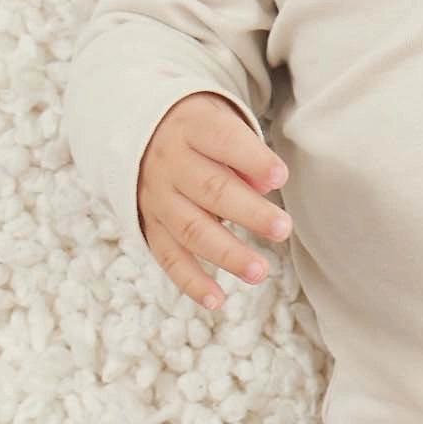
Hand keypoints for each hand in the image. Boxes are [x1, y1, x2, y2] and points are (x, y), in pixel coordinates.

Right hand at [136, 92, 291, 310]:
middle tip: (283, 229)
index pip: (223, 141)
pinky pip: (168, 256)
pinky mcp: (149, 225)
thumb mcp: (220, 122)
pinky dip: (191, 281)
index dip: (252, 160)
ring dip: (227, 254)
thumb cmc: (199, 130)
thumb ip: (244, 151)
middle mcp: (169, 163)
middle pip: (211, 190)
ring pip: (191, 228)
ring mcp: (156, 197)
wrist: (138, 132)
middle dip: (249, 213)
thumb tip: (264, 187)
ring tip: (260, 272)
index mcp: (191, 128)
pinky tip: (217, 301)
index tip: (281, 176)